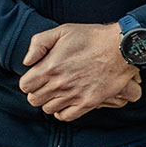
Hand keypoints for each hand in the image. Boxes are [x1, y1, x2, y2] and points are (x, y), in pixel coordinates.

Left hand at [19, 23, 140, 120]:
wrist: (120, 47)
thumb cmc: (91, 37)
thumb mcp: (62, 30)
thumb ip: (38, 43)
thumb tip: (27, 62)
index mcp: (49, 67)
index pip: (25, 86)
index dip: (30, 80)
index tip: (39, 75)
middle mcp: (59, 84)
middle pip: (34, 100)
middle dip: (39, 91)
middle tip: (49, 83)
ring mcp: (73, 95)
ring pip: (48, 109)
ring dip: (51, 101)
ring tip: (60, 90)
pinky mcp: (87, 103)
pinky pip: (65, 116)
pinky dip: (63, 111)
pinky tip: (68, 100)